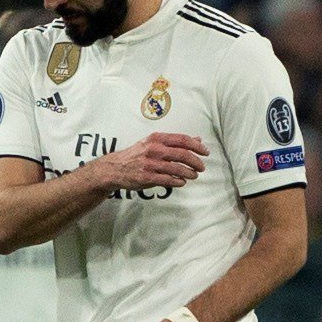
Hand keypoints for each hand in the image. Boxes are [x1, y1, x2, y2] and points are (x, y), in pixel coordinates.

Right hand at [88, 132, 207, 193]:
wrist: (115, 168)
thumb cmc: (137, 155)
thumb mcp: (154, 143)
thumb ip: (175, 142)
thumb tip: (197, 140)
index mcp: (157, 138)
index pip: (183, 140)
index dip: (197, 146)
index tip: (206, 152)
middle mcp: (154, 149)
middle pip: (183, 154)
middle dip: (196, 162)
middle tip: (202, 167)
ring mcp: (150, 164)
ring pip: (177, 169)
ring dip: (189, 173)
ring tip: (194, 175)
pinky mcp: (146, 177)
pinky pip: (168, 180)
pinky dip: (178, 181)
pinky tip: (182, 182)